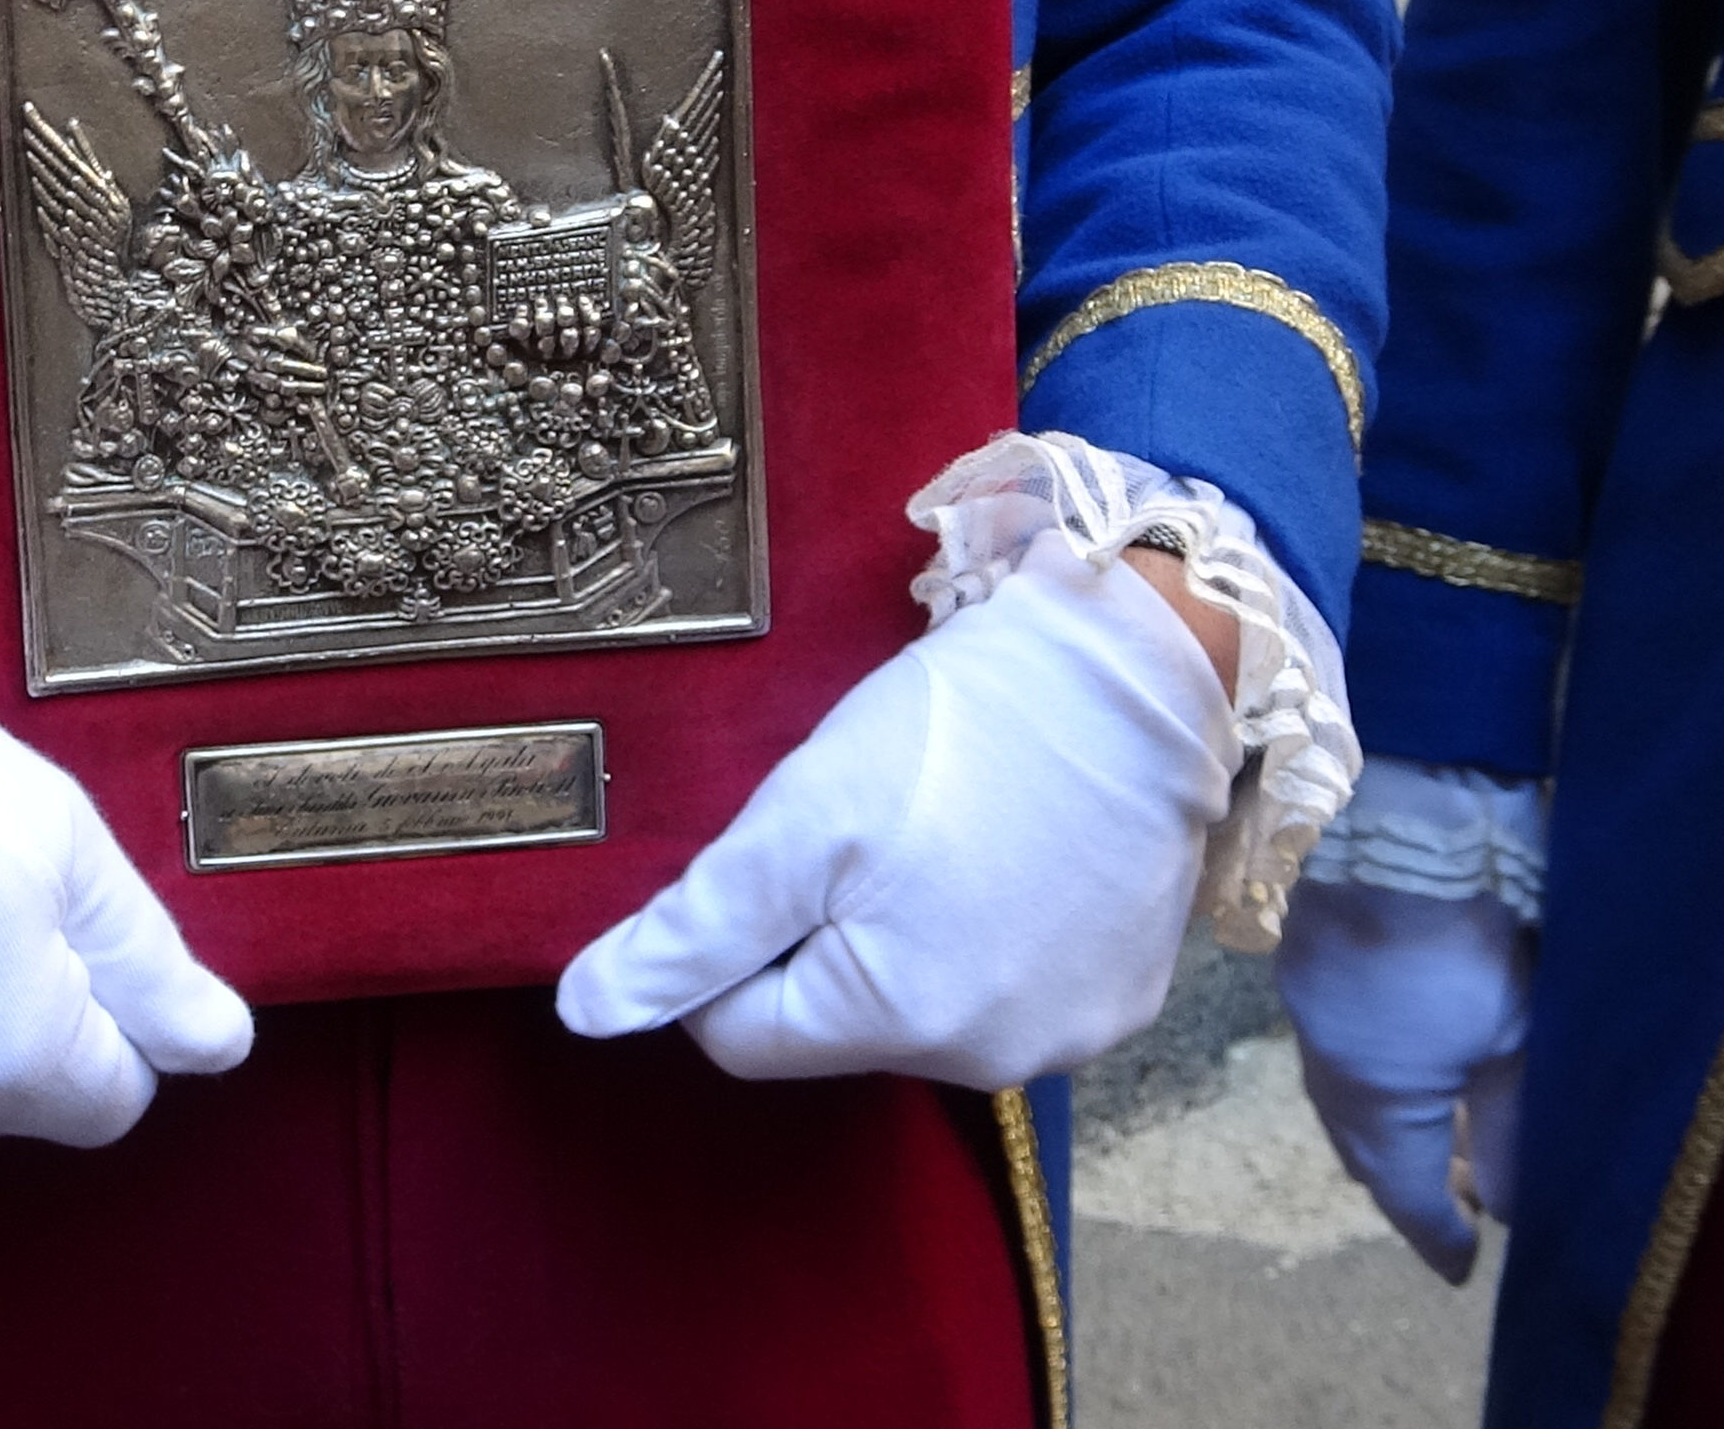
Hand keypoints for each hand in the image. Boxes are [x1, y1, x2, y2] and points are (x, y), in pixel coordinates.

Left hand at [556, 530, 1238, 1088]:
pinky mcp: (1127, 997)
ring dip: (904, 936)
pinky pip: (1010, 988)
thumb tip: (584, 1015)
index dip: (724, 947)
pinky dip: (988, 932)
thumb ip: (691, 931)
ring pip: (921, 1007)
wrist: (1139, 664)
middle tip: (858, 826)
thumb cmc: (961, 729)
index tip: (769, 852)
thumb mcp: (799, 818)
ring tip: (937, 827)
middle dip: (820, 936)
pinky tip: (1006, 848)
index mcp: (897, 1022)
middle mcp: (992, 1059)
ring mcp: (1073, 1035)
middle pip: (836, 1022)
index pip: (741, 1033)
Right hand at [1277, 877, 1529, 1283]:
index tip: (1464, 1267)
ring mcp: (1311, 1002)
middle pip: (1361, 1145)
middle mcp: (1330, 1060)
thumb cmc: (1460, 939)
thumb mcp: (1511, 1039)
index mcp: (1372, 1096)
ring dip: (1381, 1124)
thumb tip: (1516, 1209)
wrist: (1391, 817)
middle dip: (1399, 1181)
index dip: (1435, 1232)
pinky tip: (1393, 1055)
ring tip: (1424, 1136)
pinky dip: (1368, 1068)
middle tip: (1442, 1207)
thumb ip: (1513, 1125)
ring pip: (1342, 1091)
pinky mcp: (1308, 950)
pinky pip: (1334, 1041)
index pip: (1403, 1189)